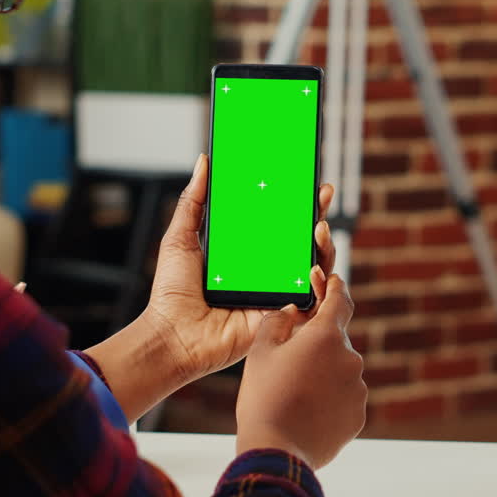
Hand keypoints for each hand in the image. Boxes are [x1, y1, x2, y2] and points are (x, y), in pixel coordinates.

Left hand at [141, 154, 337, 382]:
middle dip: (317, 216)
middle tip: (322, 194)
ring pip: (314, 268)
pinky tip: (315, 267)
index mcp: (245, 253)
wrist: (172, 334)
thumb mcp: (181, 237)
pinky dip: (320, 285)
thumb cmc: (172, 292)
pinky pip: (311, 302)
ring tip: (319, 227)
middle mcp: (265, 272)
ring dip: (324, 246)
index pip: (277, 223)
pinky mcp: (281, 317)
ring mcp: (276, 294)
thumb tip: (204, 161)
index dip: (294, 203)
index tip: (305, 180)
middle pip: (302, 242)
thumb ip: (194, 200)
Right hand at [235, 267, 365, 468]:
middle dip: (316, 347)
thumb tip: (290, 312)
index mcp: (326, 336)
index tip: (331, 280)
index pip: (339, 300)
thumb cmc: (265, 398)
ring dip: (323, 376)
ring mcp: (358, 388)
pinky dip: (330, 401)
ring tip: (294, 396)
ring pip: (340, 372)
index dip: (334, 287)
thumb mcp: (260, 352)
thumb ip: (277, 322)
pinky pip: (345, 398)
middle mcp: (350, 358)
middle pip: (335, 342)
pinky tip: (306, 413)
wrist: (276, 451)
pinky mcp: (359, 415)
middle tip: (288, 364)